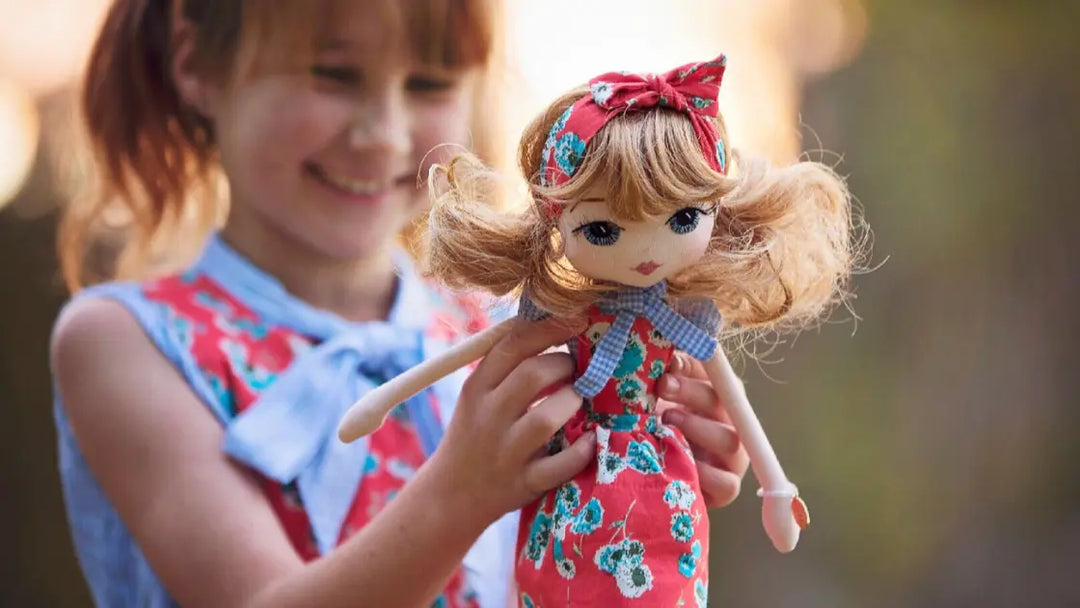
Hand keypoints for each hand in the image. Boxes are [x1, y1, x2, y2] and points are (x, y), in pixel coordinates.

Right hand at [425, 318, 593, 525]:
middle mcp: (488, 417)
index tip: (576, 320)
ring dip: (572, 403)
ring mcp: (506, 452)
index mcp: (476, 388)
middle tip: (576, 368)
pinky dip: (582, 450)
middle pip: (532, 375)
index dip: (549, 328)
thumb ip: (507, 365)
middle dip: (564, 365)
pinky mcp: (523, 484)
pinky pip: (560, 465)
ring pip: (547, 419)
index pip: (512, 345)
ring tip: (578, 400)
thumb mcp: (477, 395)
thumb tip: (554, 324)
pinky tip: (592, 439)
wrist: (449, 495)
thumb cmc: (474, 433)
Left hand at [657, 352, 749, 507]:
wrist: (656, 476)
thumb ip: (662, 379)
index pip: (715, 374)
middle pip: (723, 403)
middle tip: (663, 385)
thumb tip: (664, 358)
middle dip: (691, 391)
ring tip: (667, 422)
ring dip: (698, 427)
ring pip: (729, 439)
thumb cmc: (657, 431)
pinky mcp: (728, 488)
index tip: (669, 363)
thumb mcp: (656, 402)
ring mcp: (733, 457)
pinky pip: (726, 482)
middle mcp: (731, 423)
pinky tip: (679, 462)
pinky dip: (704, 473)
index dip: (694, 366)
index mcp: (717, 397)